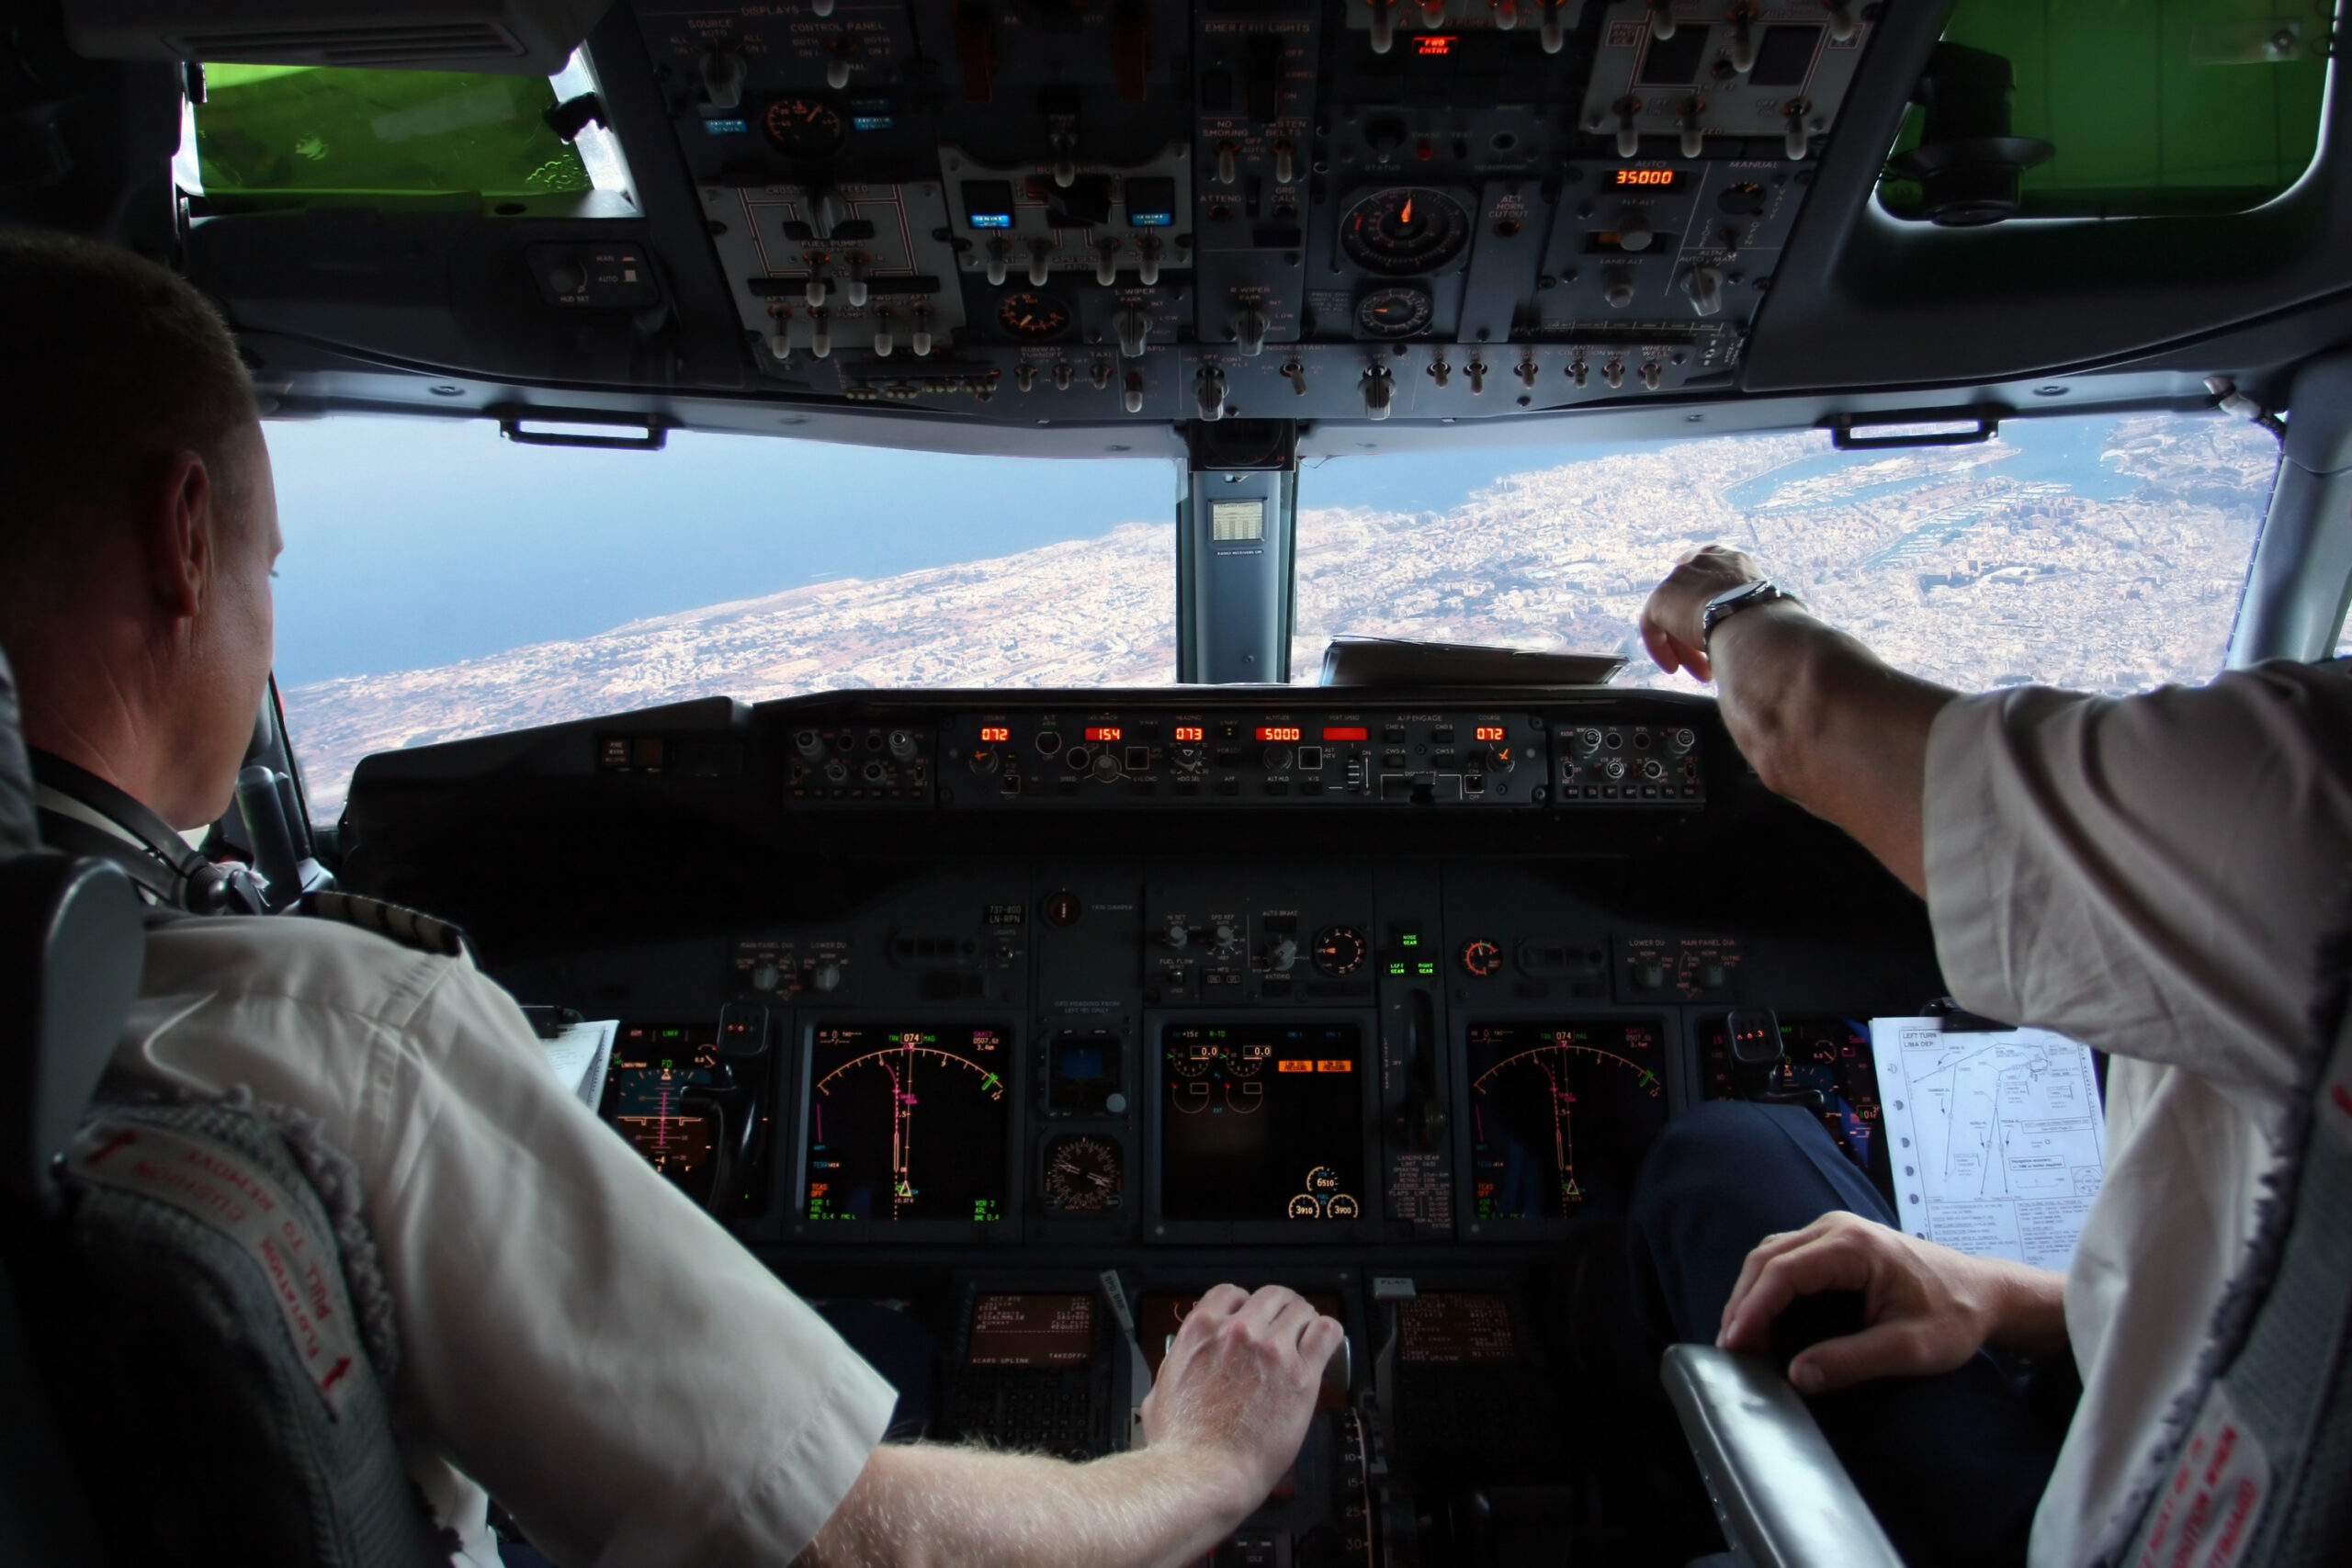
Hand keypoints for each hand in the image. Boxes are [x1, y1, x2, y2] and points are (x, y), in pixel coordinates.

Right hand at [1139, 1284, 1344, 1510]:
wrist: (1206, 1472)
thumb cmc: (1181, 1444)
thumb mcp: (1160, 1392)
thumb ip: (1176, 1367)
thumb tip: (1179, 1368)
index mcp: (1202, 1331)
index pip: (1231, 1292)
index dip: (1244, 1304)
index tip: (1252, 1319)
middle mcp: (1239, 1332)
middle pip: (1272, 1296)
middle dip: (1279, 1310)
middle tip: (1284, 1327)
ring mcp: (1272, 1350)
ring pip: (1301, 1310)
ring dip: (1304, 1322)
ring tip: (1306, 1338)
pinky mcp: (1301, 1374)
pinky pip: (1326, 1332)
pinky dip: (1327, 1334)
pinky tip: (1324, 1345)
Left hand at [1637, 544, 1767, 682]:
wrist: (1755, 624)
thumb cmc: (1774, 625)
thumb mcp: (1766, 612)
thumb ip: (1752, 616)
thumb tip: (1764, 643)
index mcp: (1733, 559)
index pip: (1709, 570)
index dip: (1704, 596)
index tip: (1704, 620)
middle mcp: (1703, 561)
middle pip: (1690, 599)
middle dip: (1698, 634)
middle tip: (1710, 662)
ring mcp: (1680, 577)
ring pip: (1673, 616)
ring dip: (1685, 647)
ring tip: (1703, 672)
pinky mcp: (1661, 598)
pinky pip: (1652, 626)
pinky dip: (1661, 648)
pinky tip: (1674, 667)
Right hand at [1715, 1211, 2045, 1394]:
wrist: (1985, 1293)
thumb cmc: (1954, 1317)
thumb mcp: (1909, 1348)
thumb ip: (1852, 1361)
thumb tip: (1797, 1376)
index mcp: (1853, 1246)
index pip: (1783, 1272)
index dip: (1752, 1309)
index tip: (1735, 1345)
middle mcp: (1836, 1228)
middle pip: (1768, 1258)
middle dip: (1743, 1303)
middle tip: (1731, 1348)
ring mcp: (1835, 1231)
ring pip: (1772, 1255)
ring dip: (1752, 1294)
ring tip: (1742, 1336)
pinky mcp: (1837, 1243)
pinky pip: (1787, 1258)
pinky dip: (1768, 1287)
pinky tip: (1764, 1317)